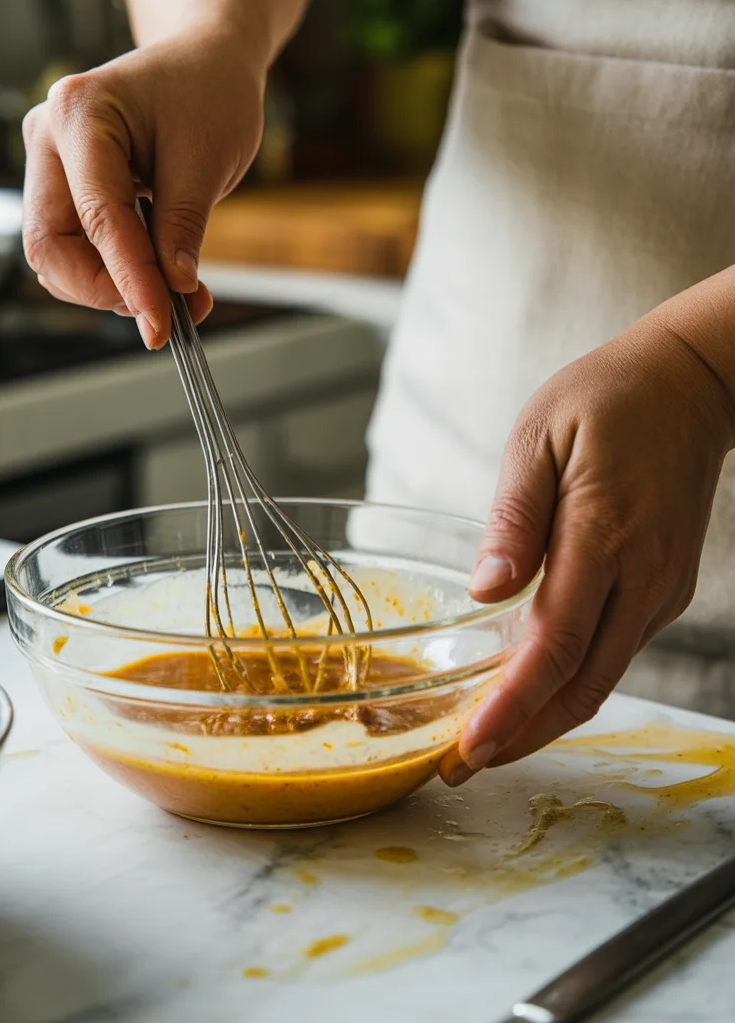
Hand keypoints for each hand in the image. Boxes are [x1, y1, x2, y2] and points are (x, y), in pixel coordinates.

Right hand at [21, 30, 266, 347]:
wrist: (203, 63)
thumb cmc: (209, 93)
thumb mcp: (209, 159)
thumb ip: (184, 227)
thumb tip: (173, 289)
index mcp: (80, 113)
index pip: (98, 216)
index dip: (129, 278)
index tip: (159, 324)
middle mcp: (47, 136)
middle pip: (50, 244)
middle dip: (103, 289)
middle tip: (163, 311)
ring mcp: (47, 163)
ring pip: (55, 255)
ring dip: (109, 287)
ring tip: (173, 290)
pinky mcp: (60, 187)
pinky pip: (73, 248)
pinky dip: (112, 273)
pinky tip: (156, 273)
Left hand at [444, 314, 734, 785]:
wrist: (690, 384)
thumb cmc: (604, 399)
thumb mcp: (541, 436)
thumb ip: (516, 517)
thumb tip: (486, 591)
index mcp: (606, 535)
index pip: (555, 645)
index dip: (512, 705)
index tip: (469, 746)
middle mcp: (645, 575)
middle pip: (583, 684)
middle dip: (524, 736)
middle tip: (461, 767)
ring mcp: (662, 588)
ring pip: (603, 678)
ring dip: (546, 719)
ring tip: (486, 743)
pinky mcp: (664, 589)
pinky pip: (615, 653)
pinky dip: (571, 686)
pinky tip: (530, 693)